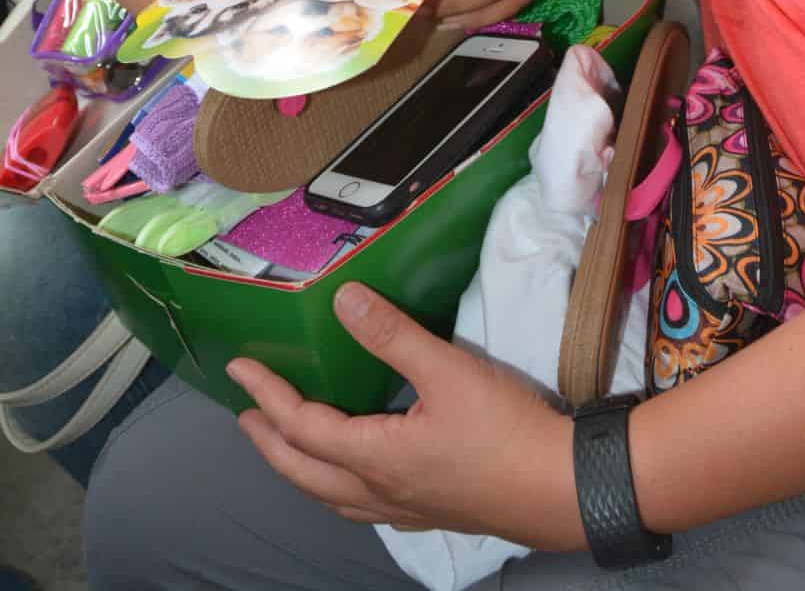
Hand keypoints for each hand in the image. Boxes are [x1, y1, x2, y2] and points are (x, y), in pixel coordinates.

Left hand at [228, 282, 580, 549]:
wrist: (558, 488)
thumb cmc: (503, 430)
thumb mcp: (448, 371)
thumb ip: (393, 335)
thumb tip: (344, 299)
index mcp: (374, 457)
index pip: (303, 425)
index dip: (268, 395)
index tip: (240, 368)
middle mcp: (379, 490)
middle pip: (305, 471)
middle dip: (269, 441)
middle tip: (247, 413)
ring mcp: (404, 508)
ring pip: (331, 496)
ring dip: (299, 468)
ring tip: (287, 443)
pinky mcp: (430, 512)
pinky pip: (362, 505)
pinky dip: (337, 487)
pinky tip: (354, 476)